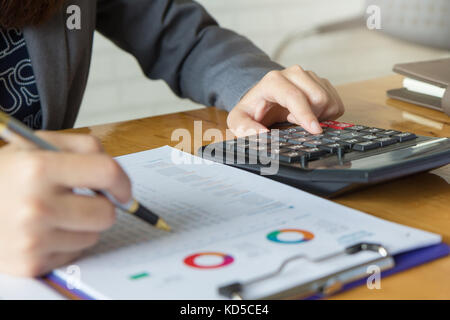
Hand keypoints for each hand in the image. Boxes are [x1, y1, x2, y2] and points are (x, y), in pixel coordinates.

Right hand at [0, 132, 130, 276]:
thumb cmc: (6, 175)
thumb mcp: (37, 144)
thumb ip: (83, 147)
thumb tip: (118, 176)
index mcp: (38, 169)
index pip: (106, 173)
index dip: (122, 181)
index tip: (122, 189)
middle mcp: (35, 206)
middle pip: (106, 213)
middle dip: (102, 206)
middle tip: (81, 200)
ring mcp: (33, 239)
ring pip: (94, 236)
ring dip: (84, 225)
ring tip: (56, 213)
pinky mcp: (31, 263)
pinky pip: (75, 253)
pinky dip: (67, 242)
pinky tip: (45, 230)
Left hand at [227, 65, 343, 135]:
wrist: (262, 101)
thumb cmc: (252, 111)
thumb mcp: (238, 121)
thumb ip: (243, 128)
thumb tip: (261, 134)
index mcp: (273, 81)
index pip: (294, 96)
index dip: (306, 114)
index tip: (315, 131)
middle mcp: (293, 73)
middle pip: (318, 98)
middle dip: (311, 116)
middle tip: (292, 121)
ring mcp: (309, 75)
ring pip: (329, 100)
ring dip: (319, 116)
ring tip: (299, 117)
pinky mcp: (321, 82)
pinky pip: (336, 103)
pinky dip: (327, 114)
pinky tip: (310, 114)